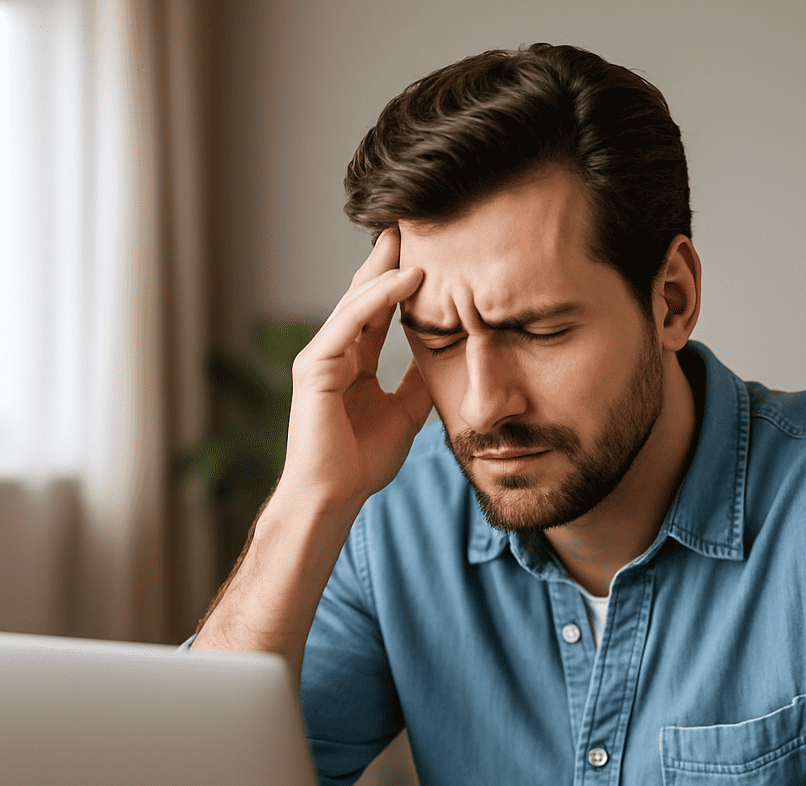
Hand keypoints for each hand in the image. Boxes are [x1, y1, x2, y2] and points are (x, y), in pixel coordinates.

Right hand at [276, 229, 431, 514]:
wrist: (335, 496)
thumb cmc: (362, 462)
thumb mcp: (405, 412)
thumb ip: (417, 381)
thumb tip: (443, 356)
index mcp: (352, 362)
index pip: (378, 310)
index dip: (402, 281)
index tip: (430, 252)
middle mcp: (334, 352)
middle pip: (364, 294)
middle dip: (389, 259)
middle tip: (416, 222)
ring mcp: (321, 357)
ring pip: (356, 301)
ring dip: (387, 268)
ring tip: (415, 235)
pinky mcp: (314, 366)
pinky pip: (349, 322)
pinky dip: (377, 299)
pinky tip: (406, 279)